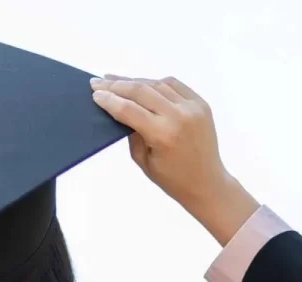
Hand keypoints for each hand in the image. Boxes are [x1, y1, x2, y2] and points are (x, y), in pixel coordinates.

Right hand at [90, 75, 258, 245]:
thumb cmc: (171, 178)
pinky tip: (142, 84)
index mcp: (162, 134)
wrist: (207, 181)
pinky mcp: (200, 103)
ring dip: (134, 81)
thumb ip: (131, 132)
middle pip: (141, 90)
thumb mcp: (142, 159)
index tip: (95, 94)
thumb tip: (119, 109)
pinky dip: (155, 82)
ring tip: (115, 80)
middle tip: (98, 82)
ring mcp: (193, 107)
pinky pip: (174, 85)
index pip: (128, 109)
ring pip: (157, 84)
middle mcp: (179, 116)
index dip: (109, 100)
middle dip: (116, 85)